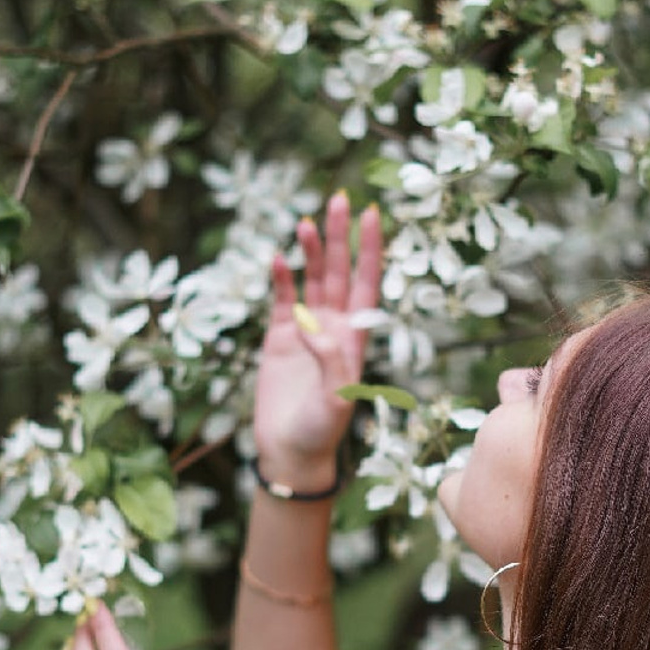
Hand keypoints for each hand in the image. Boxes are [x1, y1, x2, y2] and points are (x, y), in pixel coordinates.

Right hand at [254, 192, 381, 487]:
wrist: (291, 451)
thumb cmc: (321, 430)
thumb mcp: (336, 399)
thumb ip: (331, 361)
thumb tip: (314, 324)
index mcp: (356, 337)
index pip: (367, 283)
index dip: (371, 249)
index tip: (372, 215)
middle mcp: (334, 327)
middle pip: (340, 271)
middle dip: (340, 237)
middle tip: (338, 199)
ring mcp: (307, 330)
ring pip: (312, 279)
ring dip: (311, 251)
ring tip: (307, 222)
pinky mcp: (280, 338)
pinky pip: (282, 299)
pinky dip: (281, 278)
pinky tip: (277, 257)